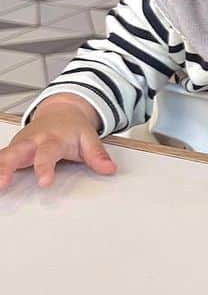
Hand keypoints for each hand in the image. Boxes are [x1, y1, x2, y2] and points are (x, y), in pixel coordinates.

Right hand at [0, 96, 114, 191]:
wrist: (61, 112)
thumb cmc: (72, 128)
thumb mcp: (88, 138)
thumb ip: (97, 155)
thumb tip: (109, 169)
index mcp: (52, 139)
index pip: (47, 154)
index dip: (45, 168)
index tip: (44, 182)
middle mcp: (33, 141)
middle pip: (17, 152)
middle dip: (7, 166)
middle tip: (2, 182)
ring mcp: (20, 144)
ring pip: (4, 155)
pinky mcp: (13, 149)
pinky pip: (1, 158)